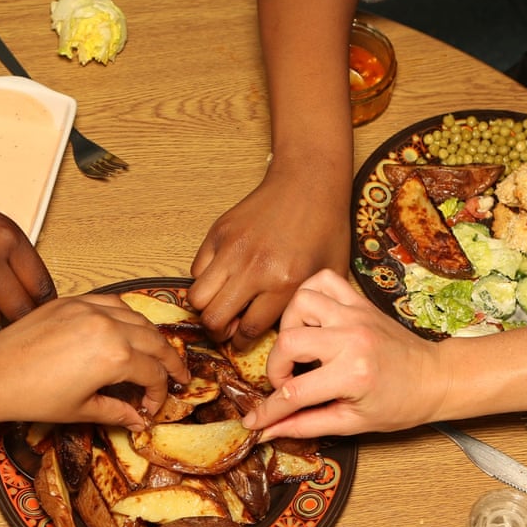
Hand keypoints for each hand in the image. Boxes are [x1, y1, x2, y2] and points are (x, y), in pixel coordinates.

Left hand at [0, 295, 189, 428]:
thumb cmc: (32, 397)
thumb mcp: (81, 410)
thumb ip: (117, 411)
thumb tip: (139, 420)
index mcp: (114, 356)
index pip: (154, 373)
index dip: (159, 394)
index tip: (150, 407)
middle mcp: (108, 326)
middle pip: (155, 341)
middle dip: (169, 362)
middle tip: (177, 376)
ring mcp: (89, 309)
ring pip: (138, 317)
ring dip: (151, 337)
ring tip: (155, 353)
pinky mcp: (72, 301)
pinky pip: (112, 302)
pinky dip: (126, 315)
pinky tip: (127, 328)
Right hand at [188, 168, 350, 346]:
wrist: (309, 182)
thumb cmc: (324, 228)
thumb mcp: (329, 273)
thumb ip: (308, 306)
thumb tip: (290, 334)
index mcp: (284, 282)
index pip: (248, 330)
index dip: (242, 344)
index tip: (242, 342)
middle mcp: (254, 268)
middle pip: (214, 319)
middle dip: (218, 333)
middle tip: (227, 329)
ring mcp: (232, 249)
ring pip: (197, 298)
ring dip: (206, 309)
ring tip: (221, 306)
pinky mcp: (219, 232)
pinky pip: (196, 270)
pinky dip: (204, 281)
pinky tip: (222, 278)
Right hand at [241, 269, 439, 437]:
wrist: (434, 378)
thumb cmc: (399, 405)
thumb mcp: (352, 423)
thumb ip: (305, 425)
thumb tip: (268, 430)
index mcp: (352, 375)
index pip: (294, 392)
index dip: (267, 410)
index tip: (253, 420)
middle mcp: (352, 339)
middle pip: (287, 343)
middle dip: (276, 368)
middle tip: (288, 382)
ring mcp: (355, 315)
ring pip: (300, 303)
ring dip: (289, 328)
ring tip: (300, 348)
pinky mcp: (359, 301)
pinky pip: (322, 281)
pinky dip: (308, 296)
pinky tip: (311, 319)